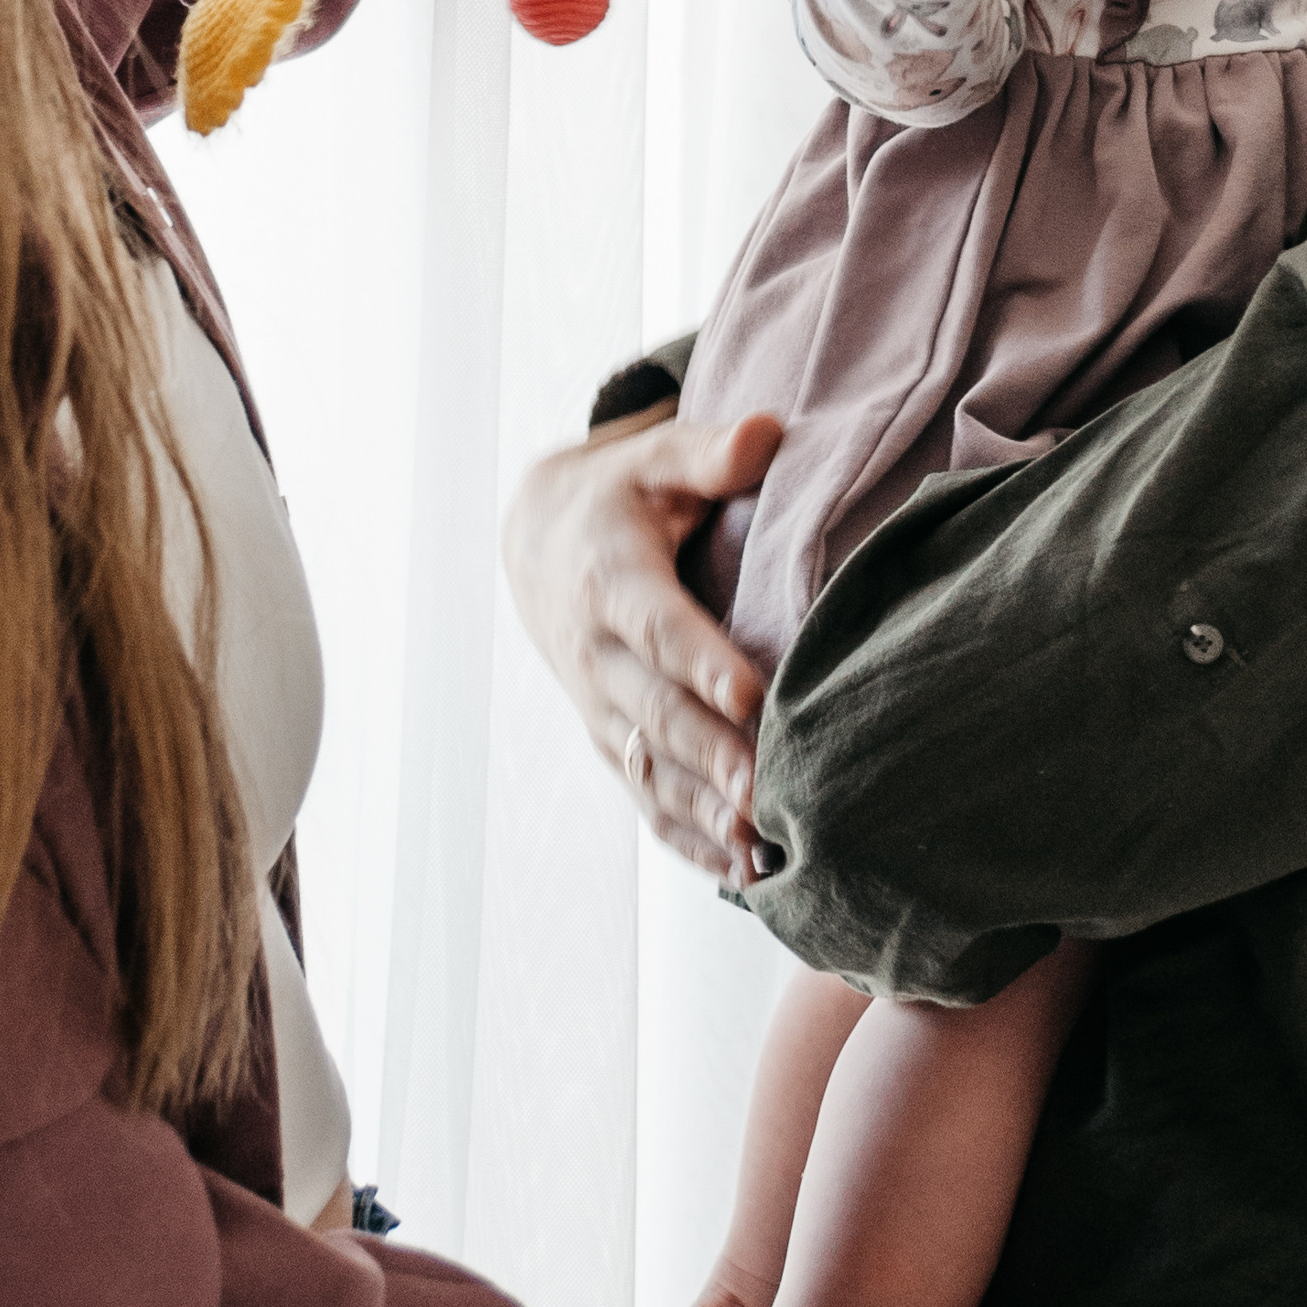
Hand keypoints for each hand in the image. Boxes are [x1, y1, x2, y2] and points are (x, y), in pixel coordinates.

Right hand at [502, 409, 781, 886]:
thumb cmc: (622, 495)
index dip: (702, 661)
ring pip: (650, 768)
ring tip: (758, 849)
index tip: (751, 693)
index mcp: (609, 579)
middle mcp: (596, 653)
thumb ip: (709, 451)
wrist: (539, 543)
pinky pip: (645, 798)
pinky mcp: (610, 739)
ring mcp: (599, 706)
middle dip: (710, 756)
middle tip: (765, 792)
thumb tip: (767, 431)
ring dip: (701, 812)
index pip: (658, 626)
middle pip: (657, 711)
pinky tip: (740, 875)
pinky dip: (687, 839)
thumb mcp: (654, 459)